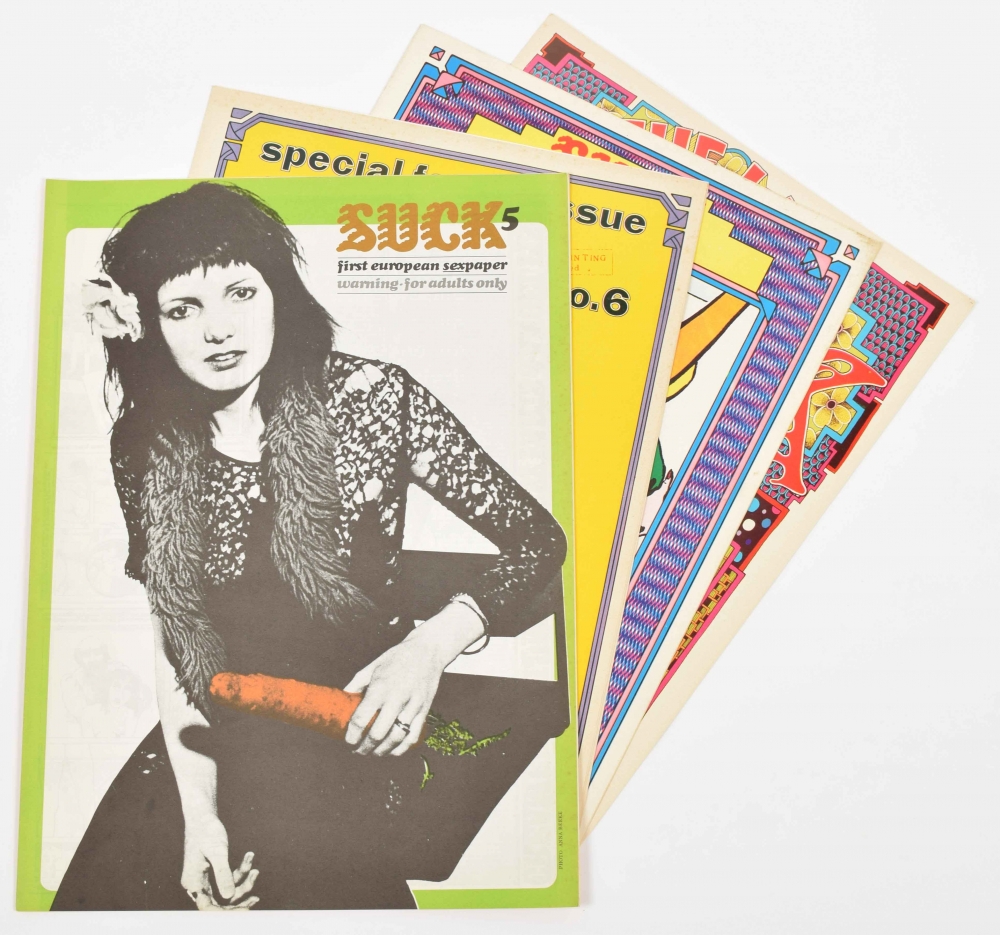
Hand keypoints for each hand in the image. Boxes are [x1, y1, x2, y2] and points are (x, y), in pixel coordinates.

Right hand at [181, 811, 258, 909]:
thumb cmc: (207, 830)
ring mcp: (205, 879)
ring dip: (243, 881)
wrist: (203, 815)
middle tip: (256, 899)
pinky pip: (229, 877)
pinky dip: (240, 870)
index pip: (209, 907)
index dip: (227, 912)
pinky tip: (249, 856)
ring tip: (255, 870)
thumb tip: (229, 896)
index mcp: (193, 883)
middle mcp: (197, 884)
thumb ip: (222, 874)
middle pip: (219, 902)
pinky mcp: (213, 872)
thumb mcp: (217, 852)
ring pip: (227, 890)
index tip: (246, 909)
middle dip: (238, 899)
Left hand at [344, 601, 484, 756]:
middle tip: (358, 750)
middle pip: (378, 733)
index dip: (352, 734)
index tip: (348, 741)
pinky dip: (402, 748)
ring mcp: (413, 705)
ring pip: (396, 738)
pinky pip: (413, 735)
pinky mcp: (424, 709)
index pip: (362, 718)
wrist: (428, 650)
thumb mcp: (373, 666)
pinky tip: (393, 750)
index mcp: (380, 687)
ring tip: (373, 753)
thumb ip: (357, 683)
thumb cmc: (397, 657)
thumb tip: (343, 697)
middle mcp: (397, 698)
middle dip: (365, 747)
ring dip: (382, 750)